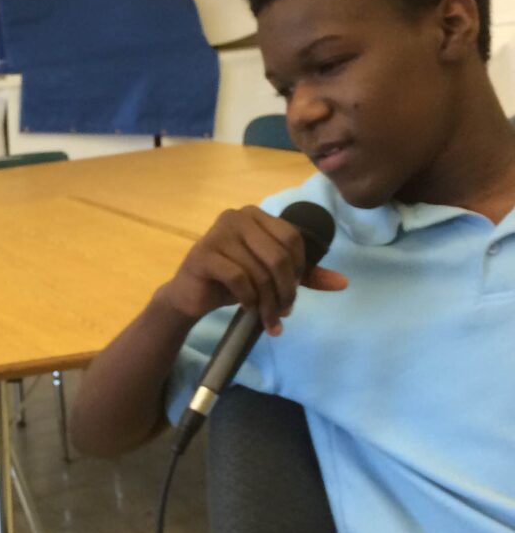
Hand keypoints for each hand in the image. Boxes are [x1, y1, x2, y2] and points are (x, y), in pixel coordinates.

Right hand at [162, 206, 347, 335]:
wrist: (189, 296)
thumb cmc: (230, 282)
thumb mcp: (270, 276)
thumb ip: (303, 276)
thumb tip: (342, 283)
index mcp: (255, 215)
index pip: (292, 238)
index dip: (299, 269)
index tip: (292, 292)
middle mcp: (237, 217)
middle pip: (279, 255)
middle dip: (286, 290)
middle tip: (283, 312)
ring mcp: (217, 233)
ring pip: (259, 271)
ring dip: (268, 301)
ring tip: (267, 318)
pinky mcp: (203, 254)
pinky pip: (239, 277)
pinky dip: (247, 298)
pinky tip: (246, 307)